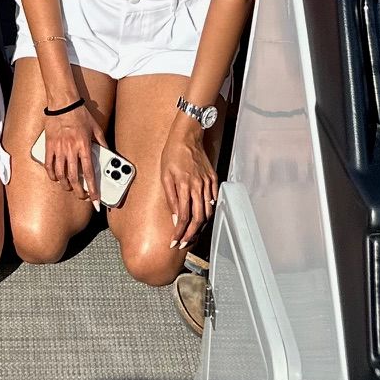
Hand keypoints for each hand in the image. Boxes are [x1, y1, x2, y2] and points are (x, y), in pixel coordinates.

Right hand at [44, 102, 105, 204]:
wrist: (63, 102)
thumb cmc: (80, 113)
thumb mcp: (96, 127)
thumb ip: (102, 142)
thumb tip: (108, 153)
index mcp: (84, 145)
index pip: (89, 173)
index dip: (92, 189)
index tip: (95, 199)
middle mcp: (71, 149)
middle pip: (74, 178)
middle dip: (79, 192)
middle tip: (82, 196)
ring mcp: (59, 148)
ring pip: (61, 174)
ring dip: (66, 185)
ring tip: (70, 188)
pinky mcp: (49, 145)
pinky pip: (49, 165)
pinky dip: (52, 175)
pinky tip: (56, 178)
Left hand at [161, 115, 218, 248]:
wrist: (187, 136)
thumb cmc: (173, 154)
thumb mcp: (165, 175)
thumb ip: (171, 198)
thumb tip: (175, 217)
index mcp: (184, 186)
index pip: (183, 217)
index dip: (179, 233)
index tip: (174, 242)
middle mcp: (198, 186)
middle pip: (198, 219)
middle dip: (191, 235)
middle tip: (184, 244)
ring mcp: (207, 183)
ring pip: (208, 212)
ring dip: (200, 226)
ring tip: (192, 234)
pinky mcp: (213, 179)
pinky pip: (214, 199)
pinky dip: (210, 211)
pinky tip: (204, 216)